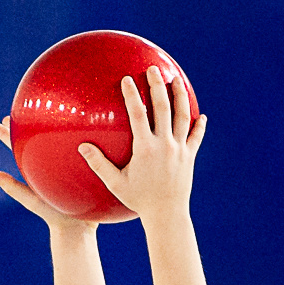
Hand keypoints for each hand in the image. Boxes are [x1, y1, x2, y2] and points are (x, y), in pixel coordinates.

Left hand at [0, 119, 92, 233]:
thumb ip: (13, 188)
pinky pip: (74, 151)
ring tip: (41, 115)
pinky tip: (75, 129)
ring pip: (53, 143)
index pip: (16, 147)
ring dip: (46, 128)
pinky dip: (71, 138)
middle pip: (33, 141)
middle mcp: (47, 166)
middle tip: (16, 112)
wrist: (77, 227)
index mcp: (34, 169)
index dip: (7, 135)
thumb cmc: (53, 215)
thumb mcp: (32, 199)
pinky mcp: (79, 170)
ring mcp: (63, 168)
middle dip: (24, 126)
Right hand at [80, 66, 205, 222]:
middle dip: (158, 85)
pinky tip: (201, 117)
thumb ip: (99, 164)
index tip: (127, 79)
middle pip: (162, 107)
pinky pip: (196, 137)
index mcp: (145, 148)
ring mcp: (179, 149)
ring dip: (179, 96)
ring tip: (176, 80)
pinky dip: (198, 126)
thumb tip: (82, 147)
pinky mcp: (190, 157)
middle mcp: (164, 144)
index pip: (138, 114)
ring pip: (182, 116)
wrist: (167, 215)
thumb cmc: (139, 200)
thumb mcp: (115, 183)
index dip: (132, 94)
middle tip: (153, 69)